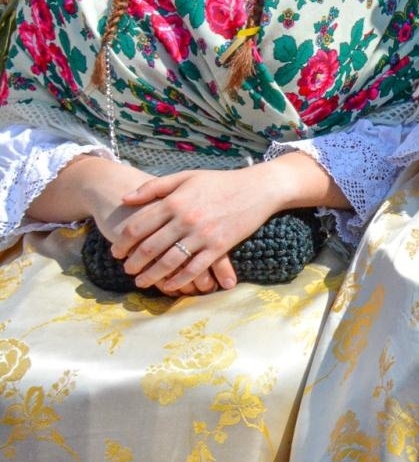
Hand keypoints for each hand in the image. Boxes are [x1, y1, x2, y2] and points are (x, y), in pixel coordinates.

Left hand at [110, 163, 293, 291]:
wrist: (259, 188)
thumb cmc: (221, 181)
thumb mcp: (186, 176)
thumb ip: (154, 187)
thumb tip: (125, 198)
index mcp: (175, 201)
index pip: (138, 225)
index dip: (123, 241)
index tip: (117, 251)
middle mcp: (186, 219)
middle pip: (149, 247)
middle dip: (133, 262)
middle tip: (126, 270)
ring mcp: (203, 234)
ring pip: (168, 261)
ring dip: (151, 275)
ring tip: (141, 282)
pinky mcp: (219, 246)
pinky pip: (194, 268)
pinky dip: (179, 280)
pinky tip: (169, 285)